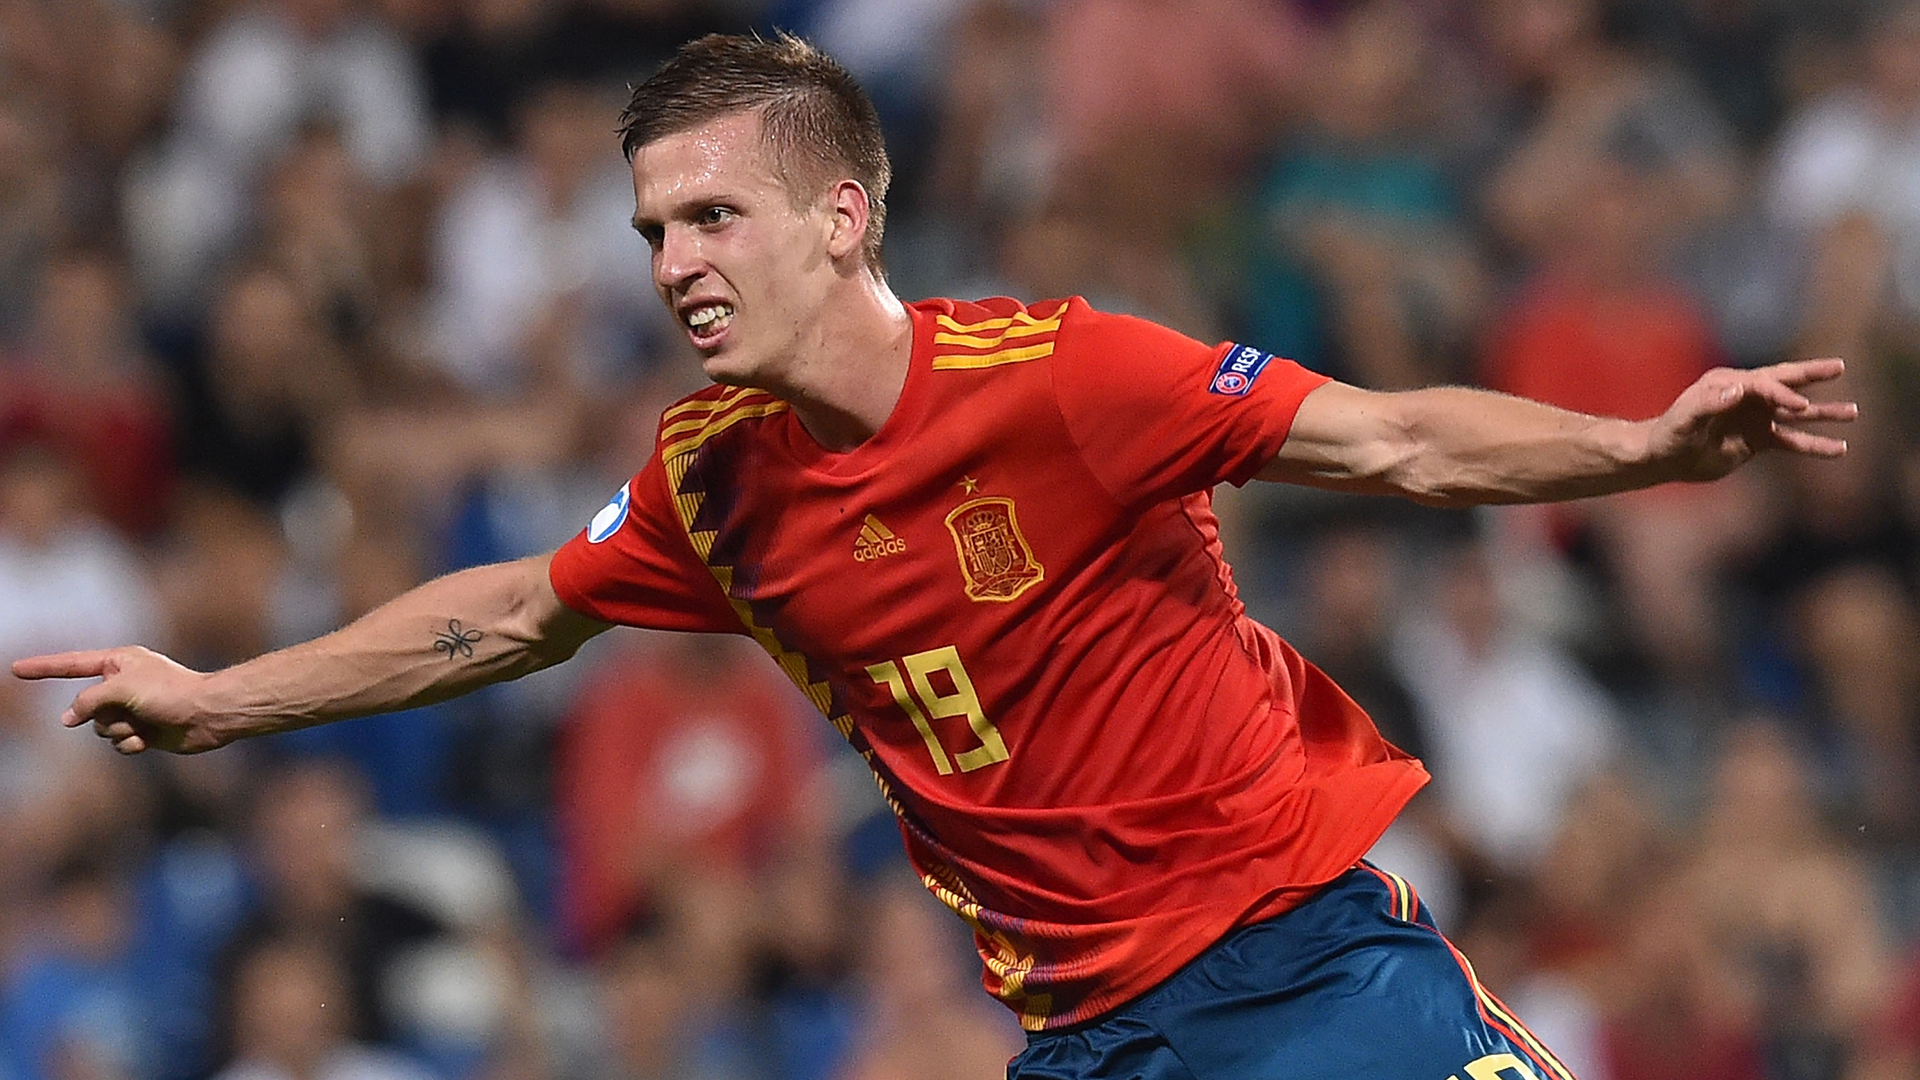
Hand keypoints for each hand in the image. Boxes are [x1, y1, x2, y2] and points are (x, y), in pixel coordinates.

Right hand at [11, 647, 224, 754]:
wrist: (208, 715)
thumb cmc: (170, 692)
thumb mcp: (121, 688)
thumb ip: (87, 701)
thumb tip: (68, 719)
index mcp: (118, 662)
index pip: (71, 664)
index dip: (42, 668)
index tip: (16, 669)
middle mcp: (122, 684)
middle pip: (86, 707)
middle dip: (105, 714)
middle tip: (135, 709)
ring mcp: (131, 709)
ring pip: (99, 729)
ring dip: (120, 730)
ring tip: (147, 723)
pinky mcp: (142, 731)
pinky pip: (118, 744)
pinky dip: (132, 743)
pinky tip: (152, 738)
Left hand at [1648, 359, 1857, 481]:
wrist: (1663, 457)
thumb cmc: (1668, 435)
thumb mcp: (1683, 420)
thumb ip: (1706, 404)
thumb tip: (1736, 390)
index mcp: (1728, 384)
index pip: (1763, 384)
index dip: (1782, 393)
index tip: (1799, 405)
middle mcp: (1746, 396)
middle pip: (1785, 383)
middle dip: (1812, 375)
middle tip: (1839, 366)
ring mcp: (1755, 418)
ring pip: (1796, 413)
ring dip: (1823, 413)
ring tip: (1853, 412)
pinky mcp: (1758, 440)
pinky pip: (1792, 440)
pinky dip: (1814, 445)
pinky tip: (1839, 449)